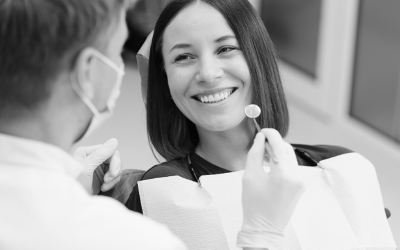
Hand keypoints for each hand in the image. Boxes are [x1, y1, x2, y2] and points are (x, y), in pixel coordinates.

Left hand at [73, 138, 121, 194]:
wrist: (70, 205)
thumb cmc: (73, 186)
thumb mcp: (86, 168)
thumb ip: (100, 154)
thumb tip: (115, 140)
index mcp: (87, 152)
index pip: (109, 151)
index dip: (114, 161)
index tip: (113, 174)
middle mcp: (93, 158)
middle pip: (114, 159)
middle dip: (114, 171)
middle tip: (108, 181)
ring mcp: (97, 169)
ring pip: (116, 168)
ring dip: (114, 178)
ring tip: (104, 186)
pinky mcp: (101, 178)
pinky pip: (114, 177)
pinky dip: (112, 183)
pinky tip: (104, 188)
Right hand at [237, 129, 305, 249]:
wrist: (264, 228)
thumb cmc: (254, 204)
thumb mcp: (250, 176)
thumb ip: (256, 153)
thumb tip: (260, 138)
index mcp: (284, 173)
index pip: (279, 144)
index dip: (270, 134)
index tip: (262, 130)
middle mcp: (297, 176)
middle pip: (287, 149)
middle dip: (274, 143)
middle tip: (260, 142)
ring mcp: (301, 182)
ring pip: (290, 157)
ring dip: (278, 152)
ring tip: (263, 154)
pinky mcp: (300, 186)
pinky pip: (292, 167)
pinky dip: (282, 162)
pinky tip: (271, 164)